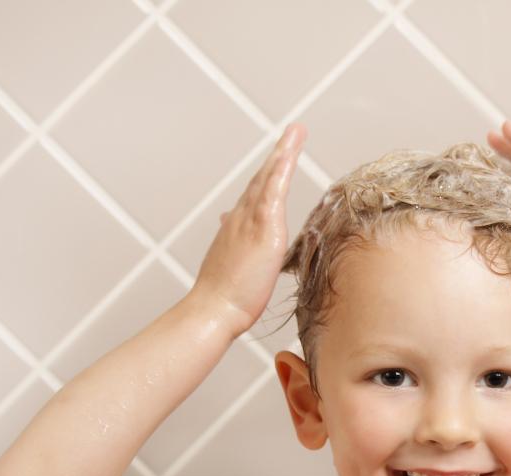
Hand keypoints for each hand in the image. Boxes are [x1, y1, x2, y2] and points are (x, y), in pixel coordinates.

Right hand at [193, 122, 306, 333]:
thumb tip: (229, 224)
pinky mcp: (262, 229)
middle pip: (262, 179)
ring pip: (268, 179)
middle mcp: (240, 218)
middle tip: (294, 132)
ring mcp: (250, 221)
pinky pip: (272, 193)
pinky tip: (288, 156)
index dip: (269, 174)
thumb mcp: (232, 264)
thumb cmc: (224, 296)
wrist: (213, 309)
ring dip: (283, 153)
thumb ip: (235, 243)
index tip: (280, 157)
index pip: (256, 194)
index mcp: (237, 227)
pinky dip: (280, 172)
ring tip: (297, 132)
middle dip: (278, 154)